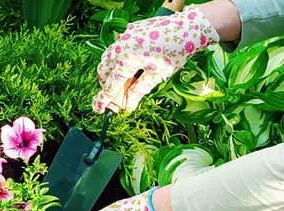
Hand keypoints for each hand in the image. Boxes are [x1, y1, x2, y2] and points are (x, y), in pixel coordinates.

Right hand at [92, 5, 218, 112]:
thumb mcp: (157, 76)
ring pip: (107, 58)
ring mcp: (123, 37)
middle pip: (103, 71)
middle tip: (115, 96)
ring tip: (121, 81)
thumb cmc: (174, 53)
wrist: (186, 28)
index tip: (97, 110)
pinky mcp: (129, 31)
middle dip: (106, 84)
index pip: (110, 84)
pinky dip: (117, 59)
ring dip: (110, 71)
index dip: (103, 99)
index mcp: (127, 60)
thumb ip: (139, 90)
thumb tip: (128, 106)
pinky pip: (116, 47)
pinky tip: (130, 64)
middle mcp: (121, 48)